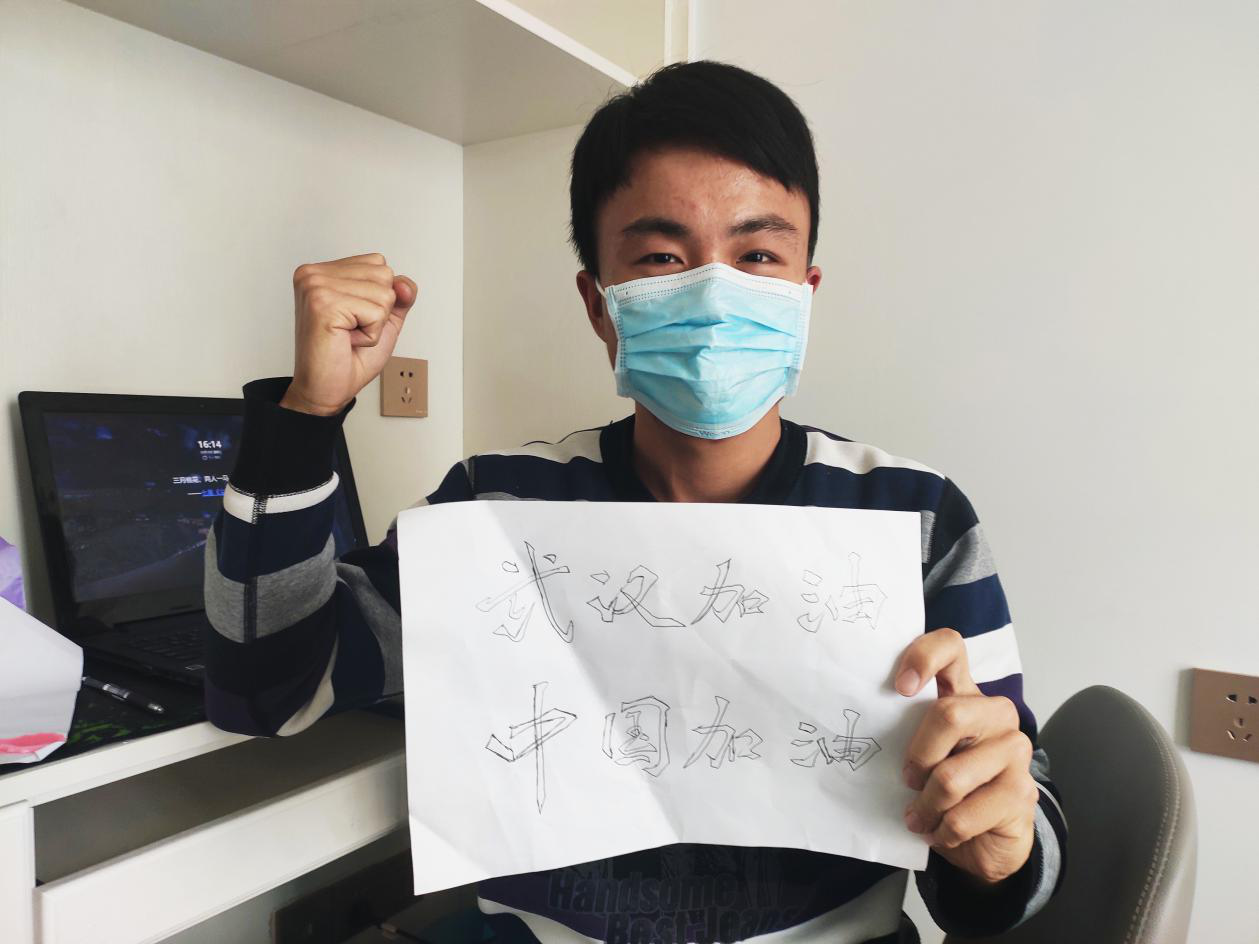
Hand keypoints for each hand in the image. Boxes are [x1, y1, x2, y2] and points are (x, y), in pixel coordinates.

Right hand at [282, 252, 418, 415]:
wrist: (327, 388)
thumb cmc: (348, 356)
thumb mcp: (384, 319)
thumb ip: (399, 295)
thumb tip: (404, 284)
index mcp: (323, 271)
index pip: (378, 263)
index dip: (378, 297)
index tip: (352, 318)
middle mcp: (315, 274)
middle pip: (384, 275)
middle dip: (378, 310)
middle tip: (350, 329)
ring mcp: (316, 286)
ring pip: (384, 294)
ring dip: (374, 324)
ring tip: (348, 335)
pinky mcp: (324, 304)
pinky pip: (376, 312)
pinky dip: (370, 334)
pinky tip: (346, 340)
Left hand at [895, 628, 1038, 884]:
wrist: (985, 840)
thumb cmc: (945, 787)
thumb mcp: (922, 752)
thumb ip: (905, 731)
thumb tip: (861, 728)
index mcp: (963, 693)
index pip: (951, 647)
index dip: (924, 657)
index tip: (901, 687)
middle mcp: (995, 713)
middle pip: (950, 715)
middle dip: (919, 756)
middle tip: (908, 778)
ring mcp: (1014, 751)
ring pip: (952, 776)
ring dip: (925, 805)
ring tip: (917, 816)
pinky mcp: (1022, 792)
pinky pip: (964, 814)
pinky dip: (942, 830)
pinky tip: (939, 831)